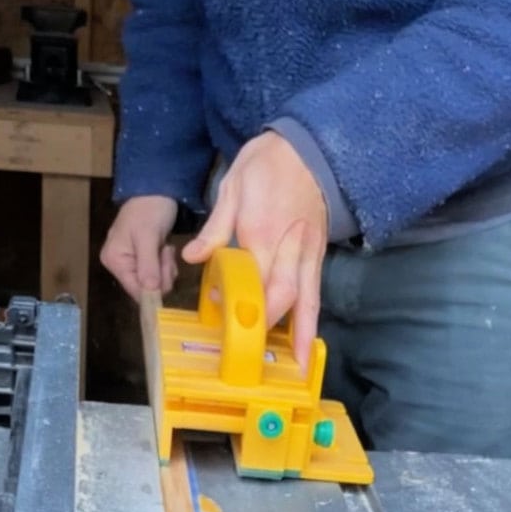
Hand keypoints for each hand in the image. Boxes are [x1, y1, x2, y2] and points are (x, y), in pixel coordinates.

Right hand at [100, 195, 178, 300]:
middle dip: (161, 273)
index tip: (165, 269)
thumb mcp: (148, 237)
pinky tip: (164, 248)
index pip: (134, 291)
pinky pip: (158, 274)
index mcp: (114, 261)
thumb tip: (150, 293)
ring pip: (155, 283)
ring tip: (164, 247)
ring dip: (166, 268)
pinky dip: (166, 264)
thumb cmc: (149, 209)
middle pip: (145, 289)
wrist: (157, 190)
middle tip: (165, 252)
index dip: (154, 288)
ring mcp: (131, 264)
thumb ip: (148, 265)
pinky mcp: (143, 261)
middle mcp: (119, 266)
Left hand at [182, 132, 326, 369]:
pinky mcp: (318, 254)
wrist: (308, 146)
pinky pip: (316, 291)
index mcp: (263, 230)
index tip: (226, 324)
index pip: (253, 278)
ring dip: (305, 334)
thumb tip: (192, 257)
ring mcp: (308, 253)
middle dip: (273, 328)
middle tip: (259, 355)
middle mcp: (290, 247)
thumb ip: (214, 228)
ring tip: (302, 365)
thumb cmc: (267, 163)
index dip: (241, 305)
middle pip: (284, 296)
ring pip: (309, 299)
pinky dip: (313, 317)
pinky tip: (309, 338)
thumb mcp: (232, 186)